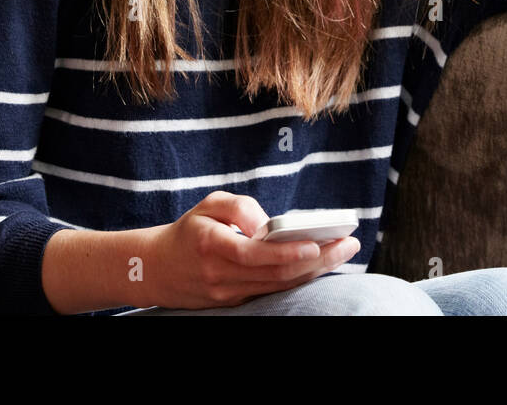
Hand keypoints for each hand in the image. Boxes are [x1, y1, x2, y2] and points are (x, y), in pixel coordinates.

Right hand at [144, 191, 360, 309]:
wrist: (157, 269)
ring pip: (278, 286)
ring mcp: (228, 294)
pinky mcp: (234, 302)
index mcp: (211, 246)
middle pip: (276, 274)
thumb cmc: (188, 231)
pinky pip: (272, 292)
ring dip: (313, 272)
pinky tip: (320, 266)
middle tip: (348, 245)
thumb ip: (240, 207)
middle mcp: (220, 275)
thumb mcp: (208, 204)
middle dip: (317, 260)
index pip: (254, 254)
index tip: (316, 242)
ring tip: (342, 253)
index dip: (287, 251)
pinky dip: (298, 279)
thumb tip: (269, 224)